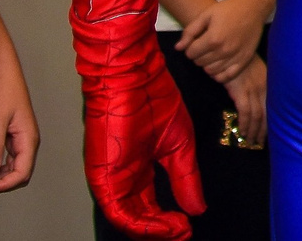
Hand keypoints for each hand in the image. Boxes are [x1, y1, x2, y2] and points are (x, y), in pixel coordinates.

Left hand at [0, 12, 39, 191]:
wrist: (0, 66)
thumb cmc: (1, 88)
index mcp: (28, 137)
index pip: (23, 173)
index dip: (5, 185)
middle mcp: (26, 139)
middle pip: (20, 172)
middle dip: (1, 181)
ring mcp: (19, 136)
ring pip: (13, 165)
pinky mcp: (10, 131)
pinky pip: (6, 155)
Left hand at [86, 35, 205, 238]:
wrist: (133, 76)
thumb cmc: (154, 100)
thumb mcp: (180, 143)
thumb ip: (186, 177)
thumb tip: (197, 209)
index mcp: (138, 170)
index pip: (150, 207)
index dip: (169, 222)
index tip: (189, 228)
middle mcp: (122, 178)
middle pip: (138, 218)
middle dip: (162, 231)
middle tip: (183, 235)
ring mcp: (111, 177)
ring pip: (128, 218)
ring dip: (153, 230)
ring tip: (177, 232)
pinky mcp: (103, 174)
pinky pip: (118, 209)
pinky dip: (140, 222)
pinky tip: (163, 224)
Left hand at [178, 0, 268, 85]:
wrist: (253, 7)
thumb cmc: (228, 9)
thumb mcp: (206, 15)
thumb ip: (190, 31)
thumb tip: (178, 48)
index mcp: (213, 39)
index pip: (190, 54)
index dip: (191, 47)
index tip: (197, 41)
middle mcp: (223, 51)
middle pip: (199, 62)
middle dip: (198, 55)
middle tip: (205, 46)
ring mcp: (235, 57)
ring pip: (210, 71)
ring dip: (207, 64)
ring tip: (213, 53)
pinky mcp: (244, 60)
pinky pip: (226, 77)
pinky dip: (219, 74)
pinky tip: (219, 65)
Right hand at [226, 58, 267, 147]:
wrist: (230, 52)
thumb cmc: (243, 64)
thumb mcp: (258, 73)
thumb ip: (262, 87)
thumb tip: (262, 105)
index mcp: (271, 83)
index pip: (274, 108)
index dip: (272, 123)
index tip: (270, 134)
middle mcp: (265, 87)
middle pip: (268, 114)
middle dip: (264, 131)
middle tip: (260, 143)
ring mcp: (253, 90)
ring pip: (257, 116)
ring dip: (253, 131)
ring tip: (250, 141)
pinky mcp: (241, 92)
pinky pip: (245, 112)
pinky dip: (245, 124)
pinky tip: (243, 132)